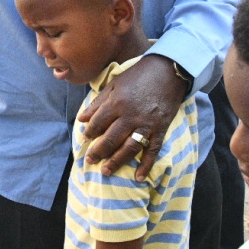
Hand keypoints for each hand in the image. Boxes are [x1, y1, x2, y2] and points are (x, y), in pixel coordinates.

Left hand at [78, 54, 186, 179]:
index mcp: (117, 103)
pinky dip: (146, 165)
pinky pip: (152, 150)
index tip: (85, 139)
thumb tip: (81, 118)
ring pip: (129, 148)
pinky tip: (138, 177)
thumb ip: (98, 103)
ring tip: (106, 171)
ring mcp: (147, 124)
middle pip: (111, 139)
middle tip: (90, 161)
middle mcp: (130, 116)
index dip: (90, 132)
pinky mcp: (161, 129)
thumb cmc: (138, 76)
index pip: (98, 123)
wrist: (168, 71)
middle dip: (99, 152)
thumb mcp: (114, 85)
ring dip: (117, 161)